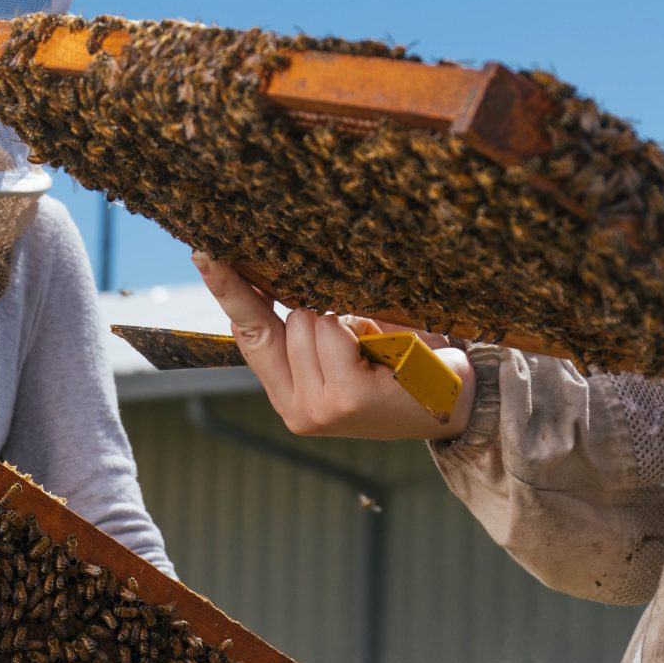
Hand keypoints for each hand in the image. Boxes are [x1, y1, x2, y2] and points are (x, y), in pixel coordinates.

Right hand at [192, 254, 472, 440]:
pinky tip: (383, 352)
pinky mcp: (346, 398)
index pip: (248, 336)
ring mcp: (318, 408)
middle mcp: (297, 409)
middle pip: (276, 323)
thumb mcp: (348, 348)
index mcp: (290, 397)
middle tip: (334, 315)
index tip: (205, 253)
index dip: (228, 292)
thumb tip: (273, 279)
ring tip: (378, 348)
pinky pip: (333, 332)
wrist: (458, 403)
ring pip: (307, 323)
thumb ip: (306, 329)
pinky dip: (358, 328)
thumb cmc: (405, 368)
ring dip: (344, 318)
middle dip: (306, 306)